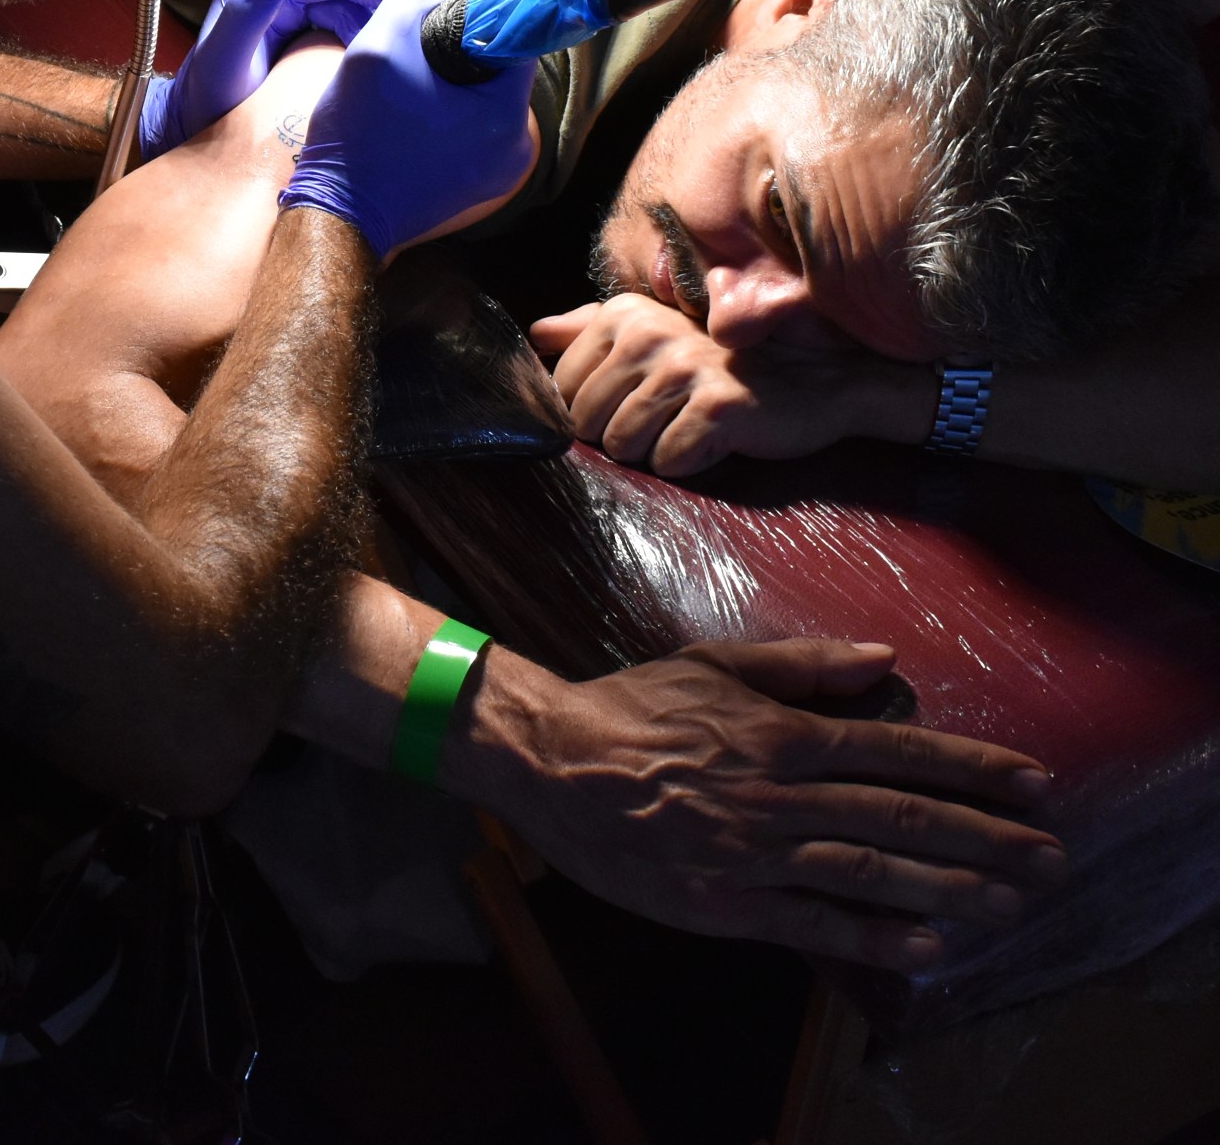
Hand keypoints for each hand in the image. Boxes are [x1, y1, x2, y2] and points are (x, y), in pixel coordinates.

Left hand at [139, 0, 419, 159]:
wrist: (200, 127)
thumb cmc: (206, 102)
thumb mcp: (220, 64)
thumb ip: (243, 16)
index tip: (405, 4)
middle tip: (423, 12)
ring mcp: (302, 3)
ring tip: (421, 25)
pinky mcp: (315, 24)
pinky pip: (359, 10)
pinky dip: (384, 19)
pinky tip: (403, 40)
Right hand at [280, 0, 537, 258]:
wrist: (339, 213)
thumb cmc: (358, 133)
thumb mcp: (376, 47)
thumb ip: (415, 3)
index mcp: (505, 115)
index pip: (513, 41)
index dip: (478, 20)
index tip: (440, 19)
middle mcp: (515, 148)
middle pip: (498, 74)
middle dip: (460, 56)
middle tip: (414, 54)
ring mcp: (498, 174)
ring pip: (482, 103)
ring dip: (451, 86)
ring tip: (406, 87)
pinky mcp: (475, 188)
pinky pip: (471, 133)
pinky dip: (446, 117)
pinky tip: (409, 117)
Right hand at [452, 638, 1064, 971]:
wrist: (556, 764)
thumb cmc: (635, 707)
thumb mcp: (714, 664)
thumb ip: (803, 664)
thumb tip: (886, 662)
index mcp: (781, 733)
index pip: (896, 752)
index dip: (972, 768)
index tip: (1035, 783)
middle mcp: (780, 794)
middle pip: (900, 817)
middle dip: (986, 837)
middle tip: (1053, 858)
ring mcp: (756, 853)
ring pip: (869, 874)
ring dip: (949, 889)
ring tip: (1010, 904)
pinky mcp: (727, 903)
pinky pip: (813, 923)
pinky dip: (874, 937)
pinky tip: (928, 948)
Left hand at [532, 295, 929, 475]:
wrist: (819, 378)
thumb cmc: (726, 362)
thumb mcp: (657, 333)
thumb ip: (590, 330)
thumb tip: (534, 333)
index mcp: (625, 315)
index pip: (562, 389)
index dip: (590, 412)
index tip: (632, 404)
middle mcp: (649, 335)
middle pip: (587, 423)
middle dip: (620, 435)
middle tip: (666, 419)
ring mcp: (685, 369)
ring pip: (623, 446)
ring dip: (654, 451)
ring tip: (687, 428)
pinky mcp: (717, 407)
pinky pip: (668, 462)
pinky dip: (688, 463)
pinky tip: (714, 440)